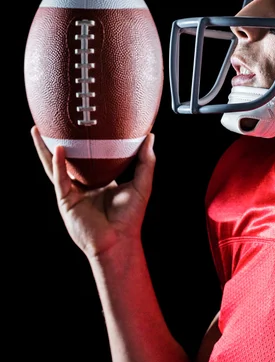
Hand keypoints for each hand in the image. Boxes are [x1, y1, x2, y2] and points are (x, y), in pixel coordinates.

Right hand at [31, 125, 155, 257]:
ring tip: (37, 130)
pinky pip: (60, 179)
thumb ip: (146, 161)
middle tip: (53, 120)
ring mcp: (72, 192)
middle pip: (67, 158)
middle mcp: (83, 185)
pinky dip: (58, 164)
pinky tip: (58, 149)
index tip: (86, 123)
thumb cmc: (130, 217)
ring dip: (45, 149)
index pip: (89, 157)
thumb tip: (150, 136)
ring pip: (55, 166)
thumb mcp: (141, 184)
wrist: (118, 241)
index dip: (85, 142)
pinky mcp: (65, 201)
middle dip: (57, 141)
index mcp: (100, 181)